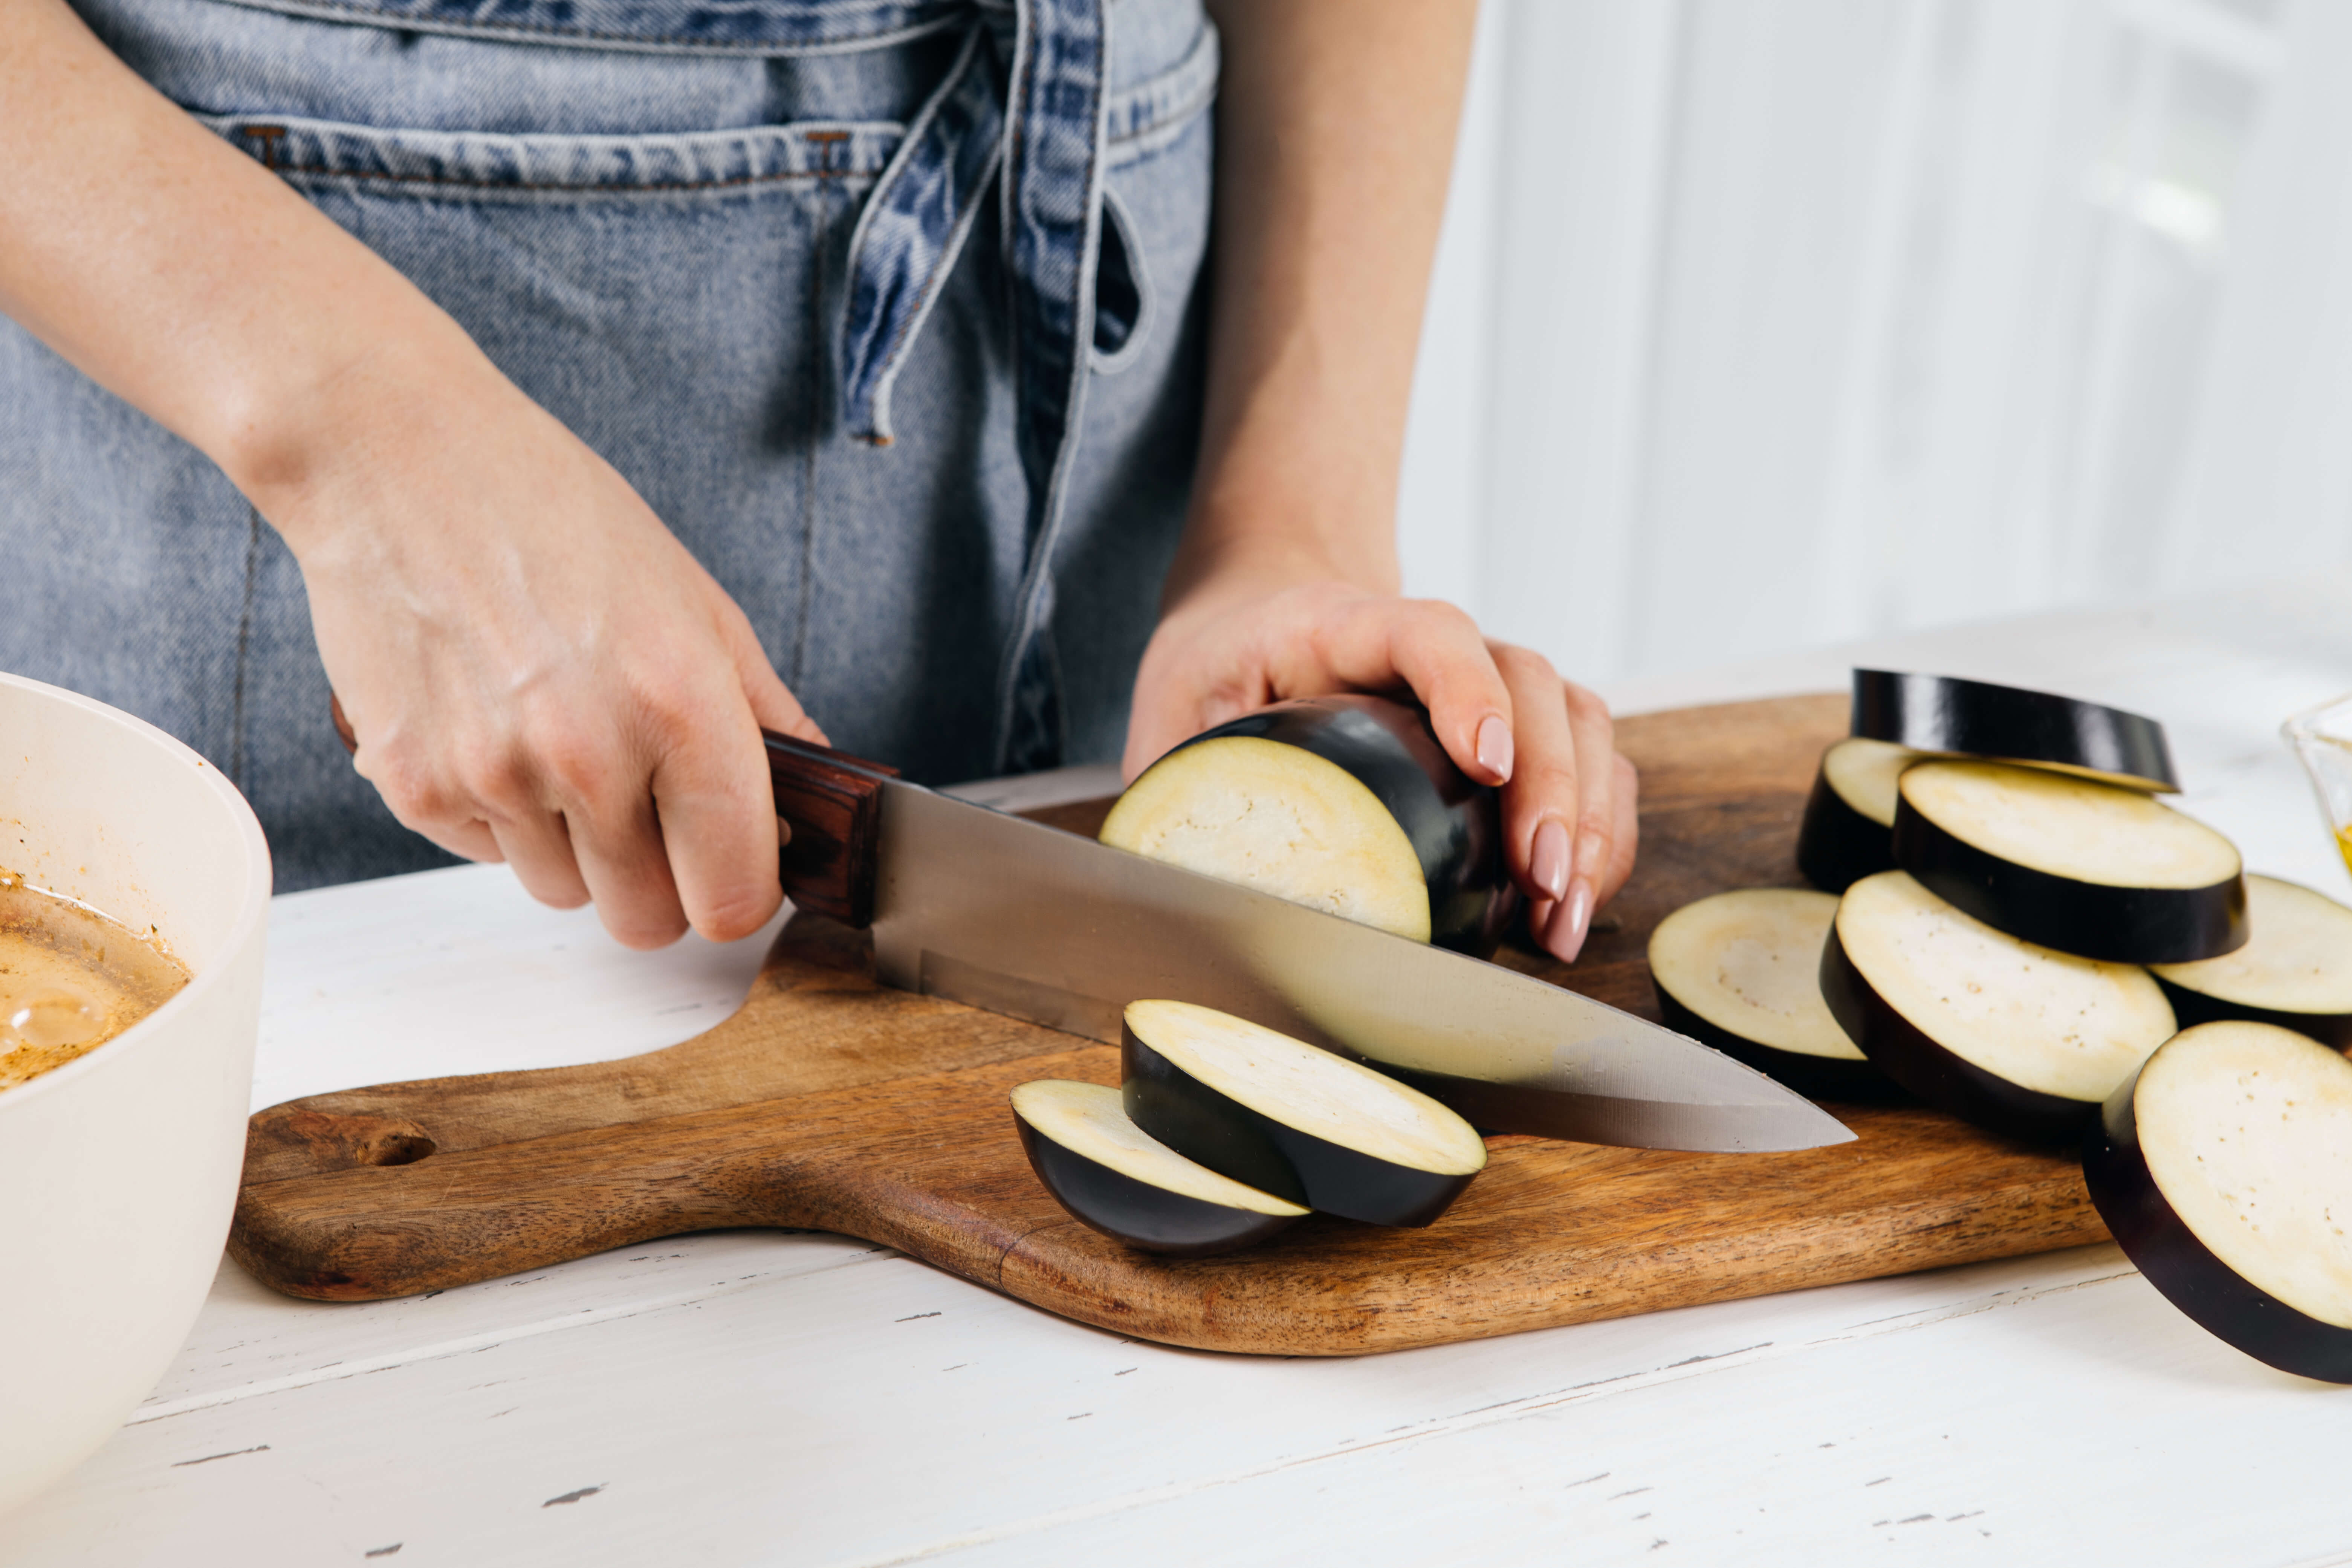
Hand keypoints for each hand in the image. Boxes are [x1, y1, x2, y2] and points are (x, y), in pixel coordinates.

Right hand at [264, 342, 821, 948]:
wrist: (397, 461)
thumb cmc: (551, 513)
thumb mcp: (694, 600)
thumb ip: (764, 713)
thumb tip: (816, 796)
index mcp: (679, 702)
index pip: (734, 892)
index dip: (741, 893)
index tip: (732, 867)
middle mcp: (587, 751)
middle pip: (649, 919)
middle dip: (660, 882)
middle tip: (649, 813)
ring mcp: (494, 775)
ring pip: (566, 894)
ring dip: (576, 849)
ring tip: (561, 746)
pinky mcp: (413, 785)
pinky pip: (487, 856)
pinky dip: (502, 818)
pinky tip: (498, 729)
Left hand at [1126, 571, 1636, 963]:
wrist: (1254, 620)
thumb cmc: (1213, 674)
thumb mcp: (1169, 718)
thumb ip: (1175, 787)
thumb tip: (1180, 889)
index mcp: (1337, 623)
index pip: (1428, 629)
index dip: (1467, 687)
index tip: (1483, 765)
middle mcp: (1430, 644)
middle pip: (1529, 682)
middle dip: (1552, 787)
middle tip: (1542, 881)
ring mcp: (1486, 683)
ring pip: (1578, 720)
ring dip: (1591, 821)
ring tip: (1564, 915)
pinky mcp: (1515, 731)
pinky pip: (1590, 765)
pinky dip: (1600, 834)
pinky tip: (1570, 907)